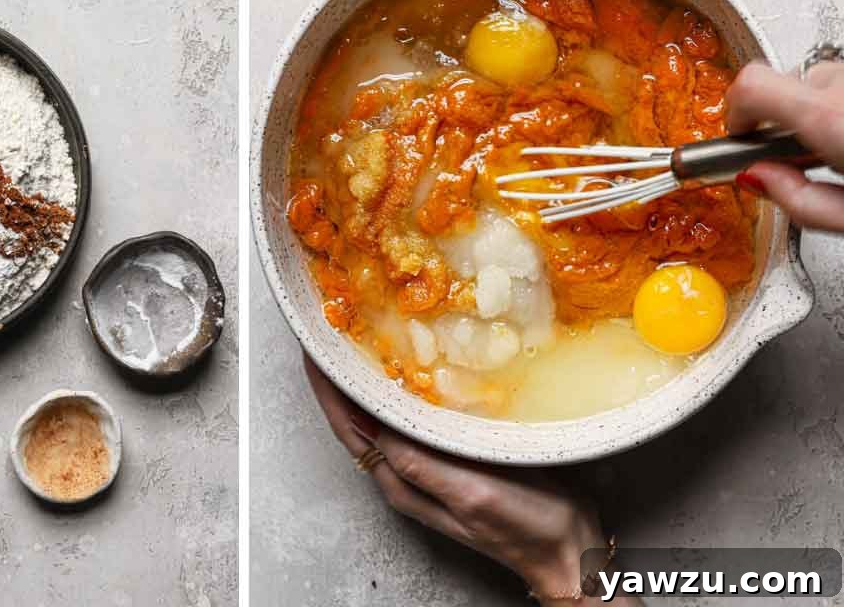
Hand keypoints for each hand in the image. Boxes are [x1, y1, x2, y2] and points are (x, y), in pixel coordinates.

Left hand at [304, 355, 639, 605]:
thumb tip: (377, 426)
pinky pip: (412, 416)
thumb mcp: (470, 492)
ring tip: (359, 340)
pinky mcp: (450, 456)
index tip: (314, 348)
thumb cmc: (523, 525)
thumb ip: (420, 464)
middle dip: (340, 377)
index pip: (347, 426)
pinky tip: (410, 367)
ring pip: (381, 416)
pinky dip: (401, 389)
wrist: (566, 549)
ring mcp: (426, 465)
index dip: (327, 387)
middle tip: (333, 330)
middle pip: (356, 418)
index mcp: (400, 481)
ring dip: (367, 381)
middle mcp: (404, 473)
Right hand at [726, 61, 843, 231]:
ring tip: (836, 150)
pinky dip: (836, 107)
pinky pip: (838, 85)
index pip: (750, 86)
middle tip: (797, 158)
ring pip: (814, 82)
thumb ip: (799, 202)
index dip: (733, 112)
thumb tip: (757, 179)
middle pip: (780, 85)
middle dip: (777, 121)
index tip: (738, 138)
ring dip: (812, 113)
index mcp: (830, 118)